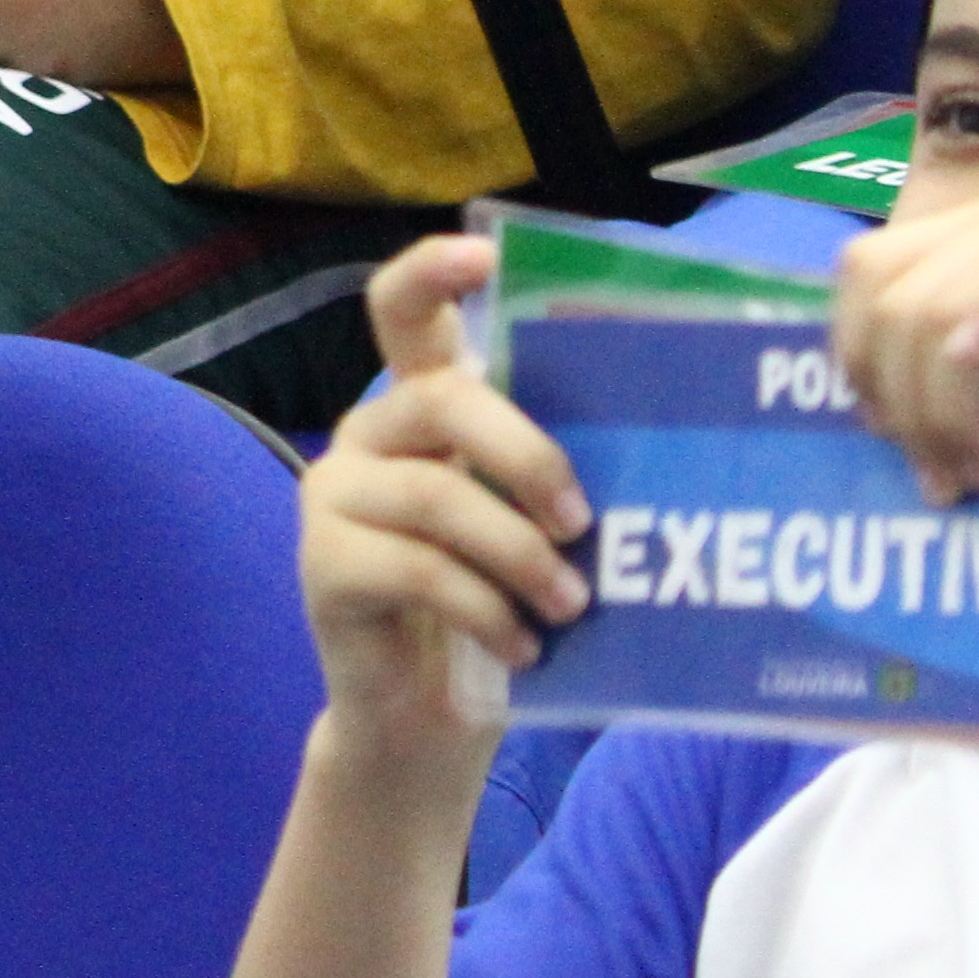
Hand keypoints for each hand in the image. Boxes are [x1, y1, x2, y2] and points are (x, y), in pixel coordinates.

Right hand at [297, 237, 586, 772]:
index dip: (433, 273)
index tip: (482, 257)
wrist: (424, 720)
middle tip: (583, 521)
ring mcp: (334, 498)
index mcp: (418, 408)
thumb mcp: (528, 527)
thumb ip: (551, 476)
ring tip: (569, 604)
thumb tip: (656, 444)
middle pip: (440, 400)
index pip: (401, 310)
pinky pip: (419, 572)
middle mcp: (368, 436)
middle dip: (526, 453)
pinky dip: (487, 611)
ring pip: (437, 497)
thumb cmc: (497, 607)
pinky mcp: (322, 567)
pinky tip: (524, 648)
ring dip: (520, 554)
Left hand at [831, 187, 978, 509]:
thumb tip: (863, 416)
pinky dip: (963, 372)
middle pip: (874, 284)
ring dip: (930, 407)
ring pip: (919, 307)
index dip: (852, 359)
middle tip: (938, 475)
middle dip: (885, 390)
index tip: (891, 445)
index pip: (862, 273)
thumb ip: (957, 374)